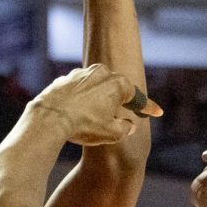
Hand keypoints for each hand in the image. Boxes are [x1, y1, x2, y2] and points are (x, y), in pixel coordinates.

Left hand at [31, 64, 161, 146]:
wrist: (49, 119)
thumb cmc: (83, 125)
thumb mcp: (111, 134)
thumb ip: (125, 128)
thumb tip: (128, 125)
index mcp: (117, 84)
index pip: (138, 98)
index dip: (149, 107)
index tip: (158, 112)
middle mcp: (101, 73)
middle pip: (117, 88)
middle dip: (122, 100)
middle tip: (126, 111)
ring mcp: (81, 74)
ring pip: (96, 87)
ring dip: (99, 99)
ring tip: (96, 116)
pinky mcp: (64, 79)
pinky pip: (78, 89)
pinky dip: (81, 99)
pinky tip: (77, 112)